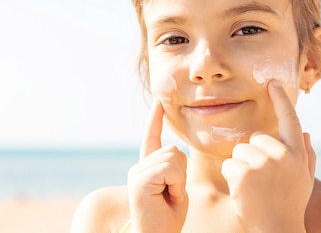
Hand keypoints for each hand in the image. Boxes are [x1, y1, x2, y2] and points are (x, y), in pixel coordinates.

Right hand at [127, 100, 187, 232]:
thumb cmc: (167, 219)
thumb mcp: (176, 188)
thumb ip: (174, 168)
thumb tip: (175, 151)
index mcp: (147, 169)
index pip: (151, 138)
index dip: (155, 119)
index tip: (159, 101)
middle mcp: (139, 168)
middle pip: (174, 150)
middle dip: (183, 173)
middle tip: (173, 195)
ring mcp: (137, 173)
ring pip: (174, 158)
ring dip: (180, 180)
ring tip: (169, 197)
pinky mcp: (140, 180)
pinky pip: (170, 169)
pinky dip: (176, 184)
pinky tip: (168, 197)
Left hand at [221, 80, 316, 231]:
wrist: (277, 229)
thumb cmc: (290, 205)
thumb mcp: (304, 180)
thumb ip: (307, 155)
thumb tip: (306, 133)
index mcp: (297, 153)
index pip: (290, 119)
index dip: (280, 99)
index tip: (272, 82)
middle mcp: (282, 154)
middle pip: (256, 138)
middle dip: (253, 154)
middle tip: (260, 179)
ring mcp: (263, 162)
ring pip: (240, 150)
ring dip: (241, 165)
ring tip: (253, 187)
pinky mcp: (245, 171)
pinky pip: (229, 164)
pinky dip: (232, 177)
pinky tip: (243, 191)